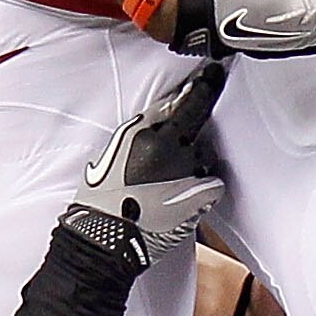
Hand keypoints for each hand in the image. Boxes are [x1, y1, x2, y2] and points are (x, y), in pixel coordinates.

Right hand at [60, 63, 226, 264]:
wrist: (105, 239)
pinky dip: (204, 188)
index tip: (212, 76)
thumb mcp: (112, 153)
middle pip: (195, 126)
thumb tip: (166, 115)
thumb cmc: (102, 200)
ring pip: (202, 155)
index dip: (201, 87)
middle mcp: (168, 145)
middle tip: (168, 159)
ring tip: (167, 186)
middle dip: (189, 134)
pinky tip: (182, 199)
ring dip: (192, 163)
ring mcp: (187, 169)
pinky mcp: (201, 193)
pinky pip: (213, 182)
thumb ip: (141, 131)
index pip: (181, 100)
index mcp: (142, 132)